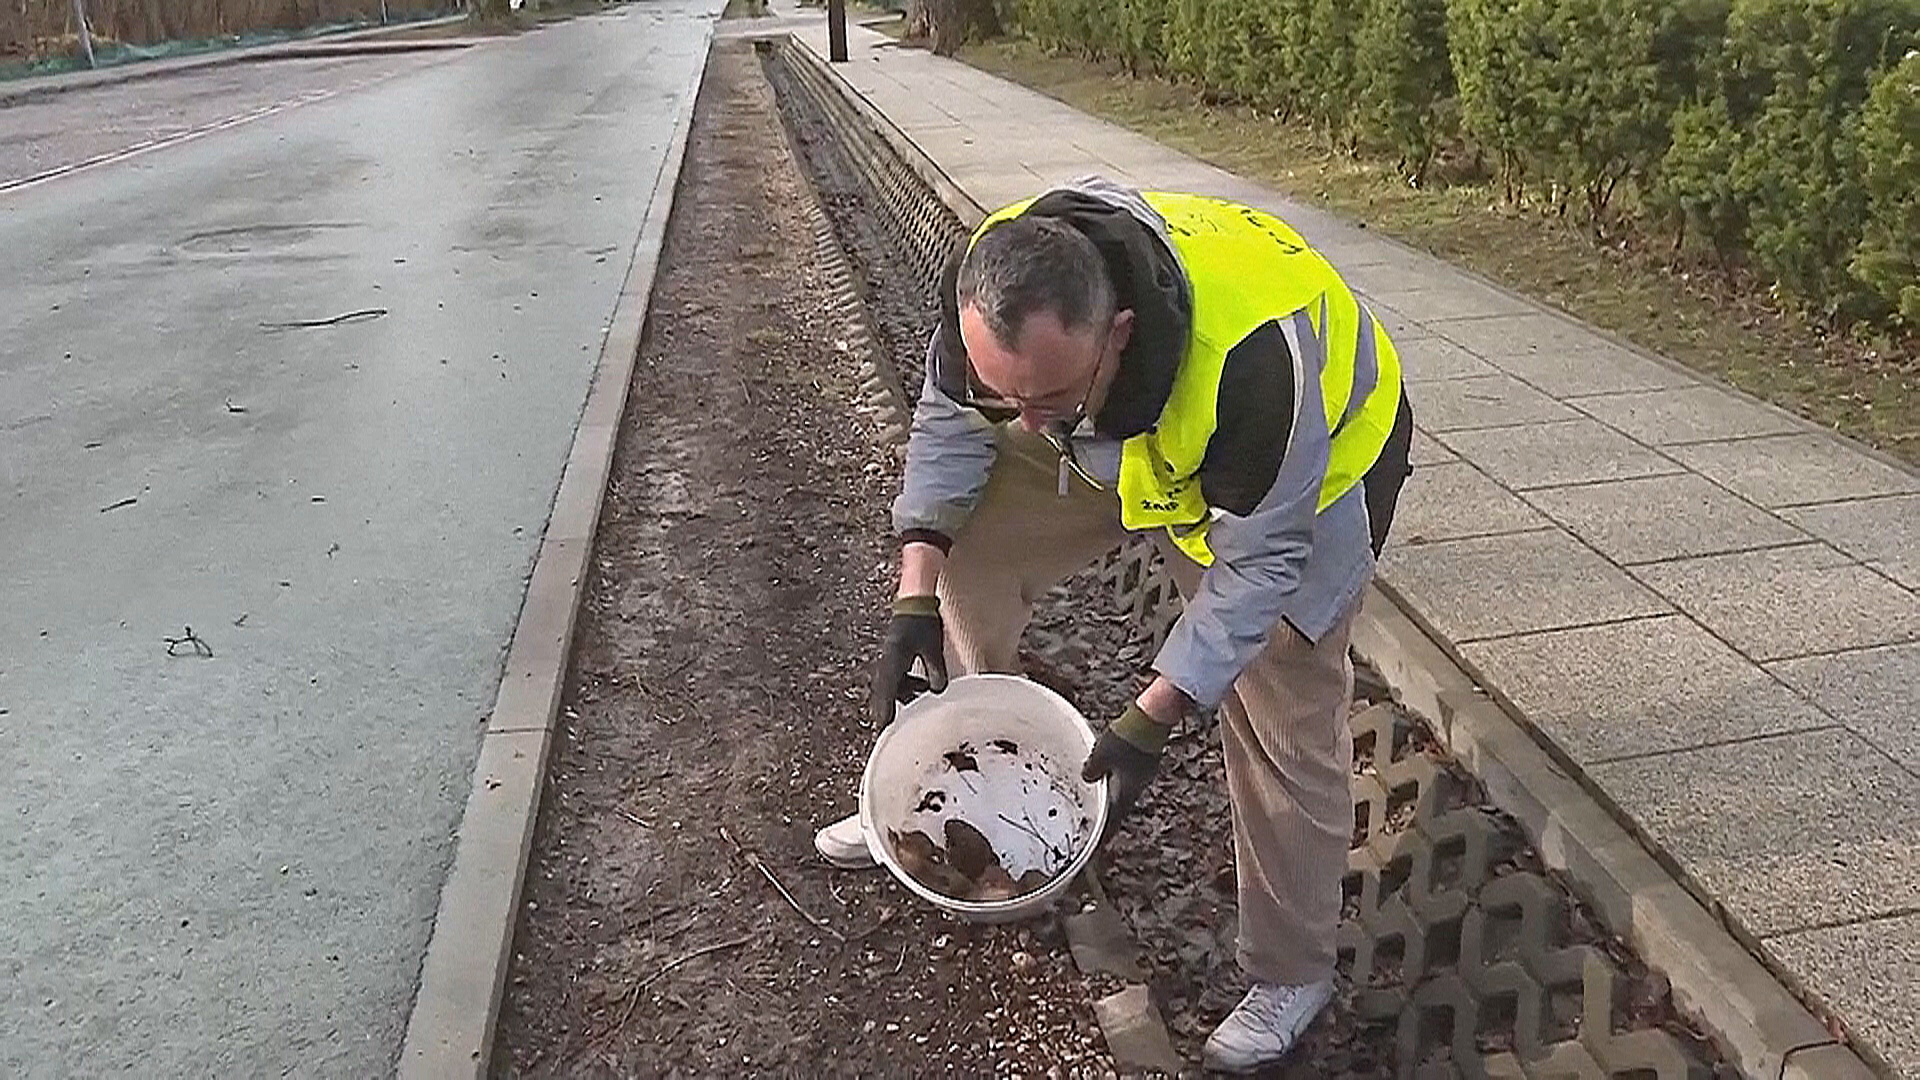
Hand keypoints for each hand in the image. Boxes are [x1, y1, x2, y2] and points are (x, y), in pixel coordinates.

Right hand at [870, 594, 948, 726]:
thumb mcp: (932, 647)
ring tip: (920, 704)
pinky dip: (907, 687)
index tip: (884, 729)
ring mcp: (888, 660)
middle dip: (888, 711)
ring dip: (903, 697)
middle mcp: (886, 663)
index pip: (887, 694)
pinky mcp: (894, 657)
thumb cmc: (922, 621)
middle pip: (884, 695)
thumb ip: (935, 670)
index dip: (885, 713)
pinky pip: (897, 678)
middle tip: (892, 728)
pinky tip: (923, 686)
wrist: (914, 601)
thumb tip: (939, 690)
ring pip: (891, 687)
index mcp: (893, 662)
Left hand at [1081, 704, 1173, 838]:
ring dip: (1113, 796)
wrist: (1154, 717)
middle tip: (1097, 823)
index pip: (1112, 820)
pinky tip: (1113, 773)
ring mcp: (1144, 773)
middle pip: (1119, 807)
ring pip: (1124, 791)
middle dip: (1108, 816)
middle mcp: (1137, 786)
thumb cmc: (1127, 736)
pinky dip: (1119, 779)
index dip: (1104, 833)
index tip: (1098, 846)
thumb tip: (1087, 777)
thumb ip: (1092, 769)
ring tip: (1102, 799)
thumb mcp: (1101, 754)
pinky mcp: (1146, 760)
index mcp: (1127, 791)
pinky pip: (1129, 777)